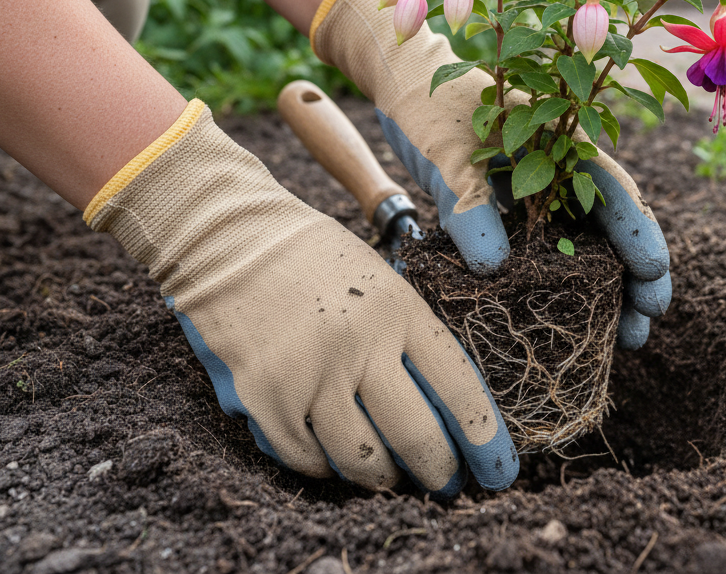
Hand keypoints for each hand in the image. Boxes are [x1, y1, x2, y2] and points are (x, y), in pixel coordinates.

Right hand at [85, 100, 517, 496]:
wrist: (228, 239)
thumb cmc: (311, 259)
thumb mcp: (378, 280)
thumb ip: (408, 336)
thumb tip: (445, 408)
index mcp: (398, 308)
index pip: (458, 384)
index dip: (484, 437)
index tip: (497, 469)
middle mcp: (360, 344)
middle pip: (417, 434)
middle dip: (439, 471)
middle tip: (445, 485)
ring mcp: (311, 374)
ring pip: (363, 459)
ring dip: (384, 479)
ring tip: (392, 478)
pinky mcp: (266, 398)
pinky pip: (308, 458)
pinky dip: (326, 467)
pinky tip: (335, 459)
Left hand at [312, 0, 670, 348]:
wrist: (402, 81)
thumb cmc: (432, 105)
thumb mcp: (449, 154)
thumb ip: (470, 206)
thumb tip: (495, 271)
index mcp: (565, 143)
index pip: (617, 193)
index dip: (641, 236)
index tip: (654, 278)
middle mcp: (562, 169)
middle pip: (612, 228)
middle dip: (634, 279)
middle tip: (641, 330)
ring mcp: (539, 189)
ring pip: (585, 243)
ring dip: (604, 288)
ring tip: (619, 338)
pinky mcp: (511, 207)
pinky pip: (545, 247)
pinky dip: (561, 280)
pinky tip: (566, 315)